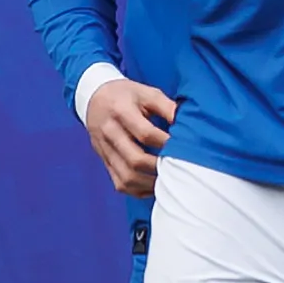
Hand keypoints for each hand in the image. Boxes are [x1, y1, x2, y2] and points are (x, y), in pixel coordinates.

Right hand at [80, 69, 172, 192]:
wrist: (94, 98)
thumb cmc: (126, 95)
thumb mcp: (147, 92)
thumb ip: (167, 107)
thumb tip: (189, 124)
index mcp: (121, 111)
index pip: (145, 133)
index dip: (166, 143)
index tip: (183, 147)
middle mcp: (110, 132)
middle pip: (134, 159)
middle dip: (158, 167)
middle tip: (177, 167)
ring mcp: (104, 150)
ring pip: (125, 177)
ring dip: (149, 183)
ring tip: (167, 180)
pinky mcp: (104, 161)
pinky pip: (119, 183)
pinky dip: (138, 190)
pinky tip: (153, 186)